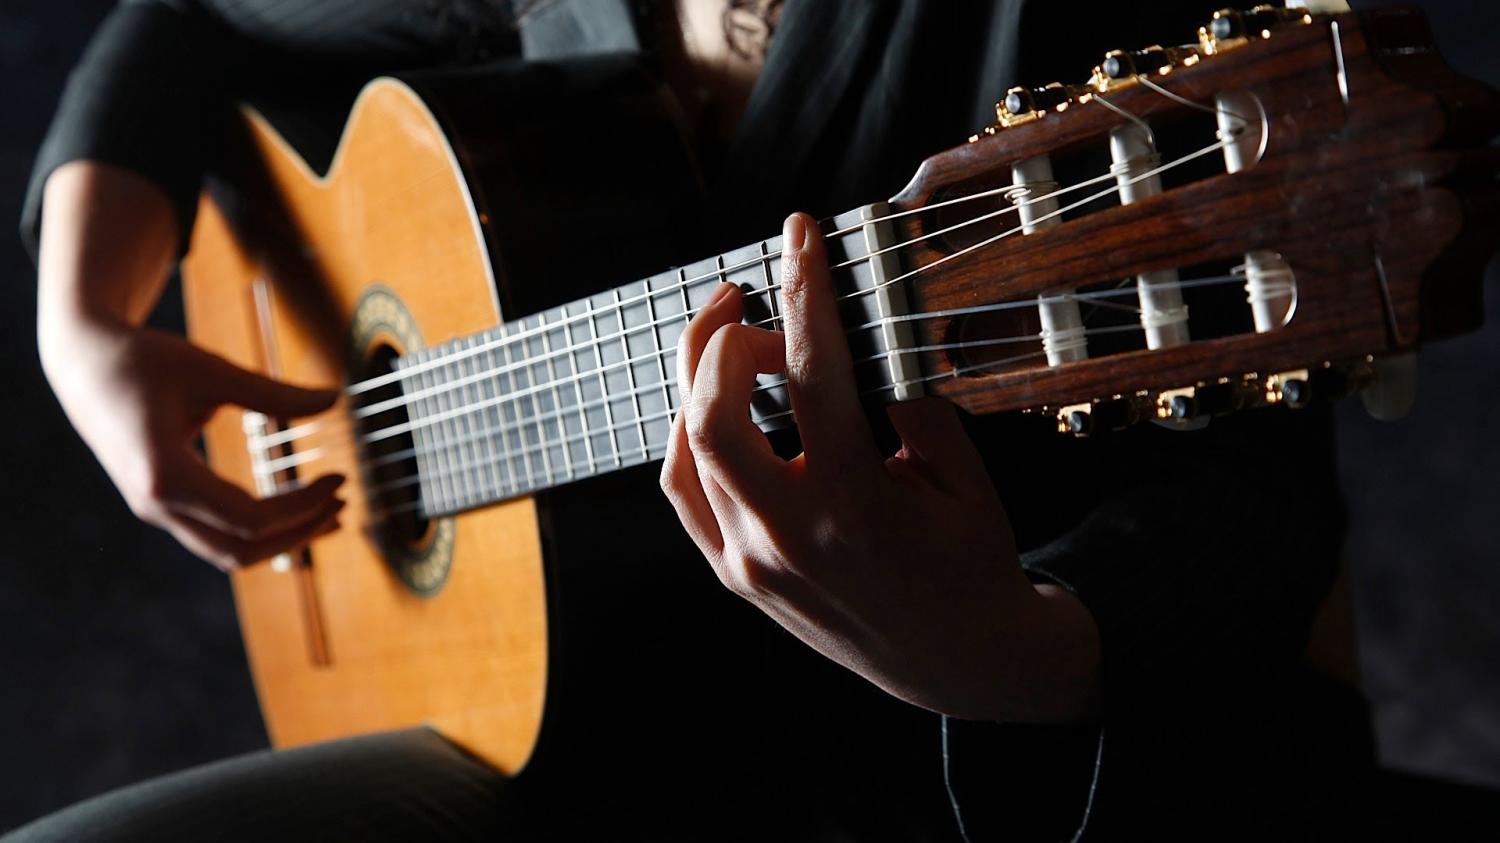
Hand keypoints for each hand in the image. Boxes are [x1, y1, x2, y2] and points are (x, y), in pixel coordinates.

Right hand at [43, 323, 344, 571]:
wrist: (83, 363)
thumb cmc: (143, 360)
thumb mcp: (210, 370)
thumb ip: (273, 392)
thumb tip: (335, 398)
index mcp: (165, 475)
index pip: (251, 518)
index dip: (303, 507)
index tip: (338, 479)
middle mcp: (156, 505)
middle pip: (241, 549)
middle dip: (300, 533)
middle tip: (342, 503)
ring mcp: (155, 510)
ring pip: (227, 552)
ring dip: (281, 541)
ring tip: (329, 514)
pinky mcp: (160, 504)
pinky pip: (215, 536)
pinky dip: (258, 532)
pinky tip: (293, 510)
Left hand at [660, 213, 1097, 720]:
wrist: (957, 661)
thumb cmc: (970, 562)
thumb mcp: (962, 476)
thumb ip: (912, 400)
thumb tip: (866, 326)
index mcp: (855, 502)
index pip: (814, 372)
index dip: (804, 289)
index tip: (799, 234)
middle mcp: (789, 535)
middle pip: (711, 411)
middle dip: (720, 337)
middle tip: (749, 302)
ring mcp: (751, 563)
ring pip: (685, 449)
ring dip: (698, 382)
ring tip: (735, 347)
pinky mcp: (735, 577)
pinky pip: (684, 491)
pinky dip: (690, 437)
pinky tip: (719, 408)